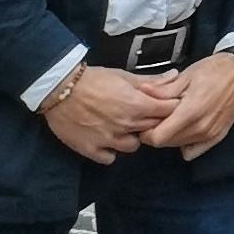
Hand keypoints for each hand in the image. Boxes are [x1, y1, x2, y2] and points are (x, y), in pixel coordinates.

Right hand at [42, 65, 175, 164]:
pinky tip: (107, 141)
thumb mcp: (123, 76)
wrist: (58, 88)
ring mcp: (108, 139)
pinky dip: (110, 152)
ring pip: (133, 147)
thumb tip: (175, 76)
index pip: (169, 111)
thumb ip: (151, 81)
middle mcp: (126, 125)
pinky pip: (109, 158)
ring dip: (132, 138)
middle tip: (143, 115)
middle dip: (153, 122)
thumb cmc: (92, 79)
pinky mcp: (90, 149)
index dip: (170, 108)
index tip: (165, 105)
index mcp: (137, 105)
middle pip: (154, 129)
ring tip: (123, 128)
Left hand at [141, 54, 233, 160]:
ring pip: (178, 146)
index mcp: (190, 112)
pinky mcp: (218, 135)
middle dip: (157, 133)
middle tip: (158, 118)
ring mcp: (211, 133)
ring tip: (172, 119)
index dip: (147, 132)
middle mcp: (201, 127)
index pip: (158, 138)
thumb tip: (141, 92)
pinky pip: (194, 150)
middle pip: (166, 143)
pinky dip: (186, 144)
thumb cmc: (213, 71)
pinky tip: (185, 130)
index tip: (146, 122)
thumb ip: (161, 90)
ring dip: (171, 137)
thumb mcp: (184, 76)